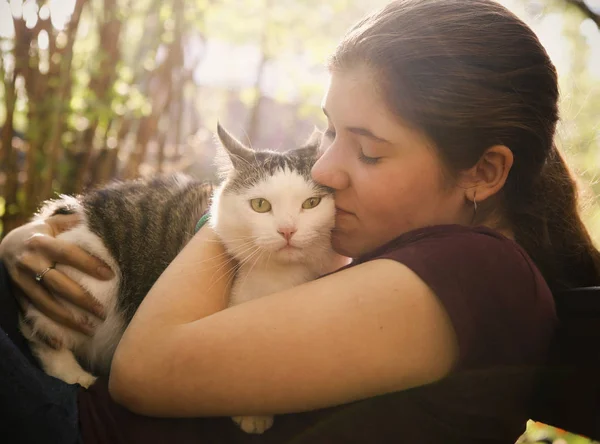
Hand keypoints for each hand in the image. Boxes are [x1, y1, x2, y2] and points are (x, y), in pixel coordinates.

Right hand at [0, 214, 113, 334]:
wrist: (6, 246)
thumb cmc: (42, 233)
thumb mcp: (55, 223)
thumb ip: (76, 223)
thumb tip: (106, 218)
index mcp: (40, 241)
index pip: (67, 253)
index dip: (88, 264)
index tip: (110, 275)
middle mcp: (28, 262)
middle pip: (56, 284)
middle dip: (81, 299)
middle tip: (104, 312)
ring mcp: (20, 281)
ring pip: (44, 304)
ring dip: (67, 319)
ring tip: (91, 329)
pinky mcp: (17, 296)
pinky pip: (31, 315)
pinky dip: (44, 331)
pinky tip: (60, 344)